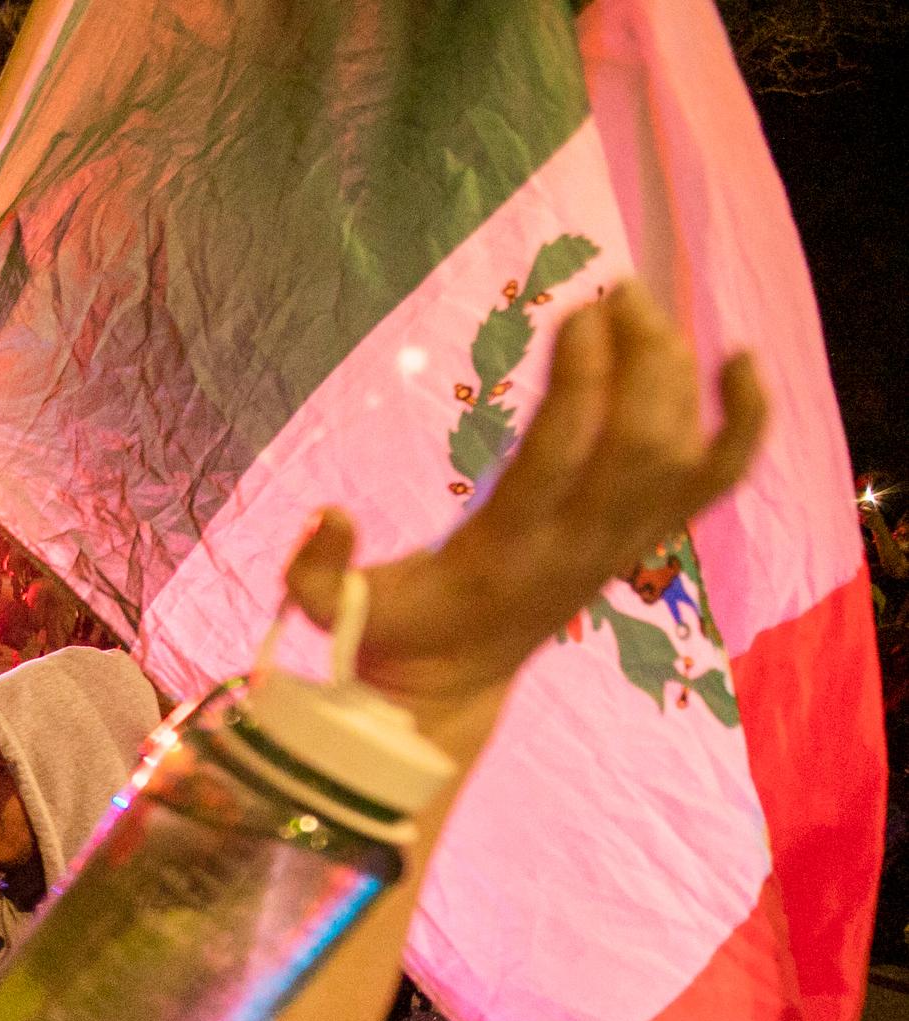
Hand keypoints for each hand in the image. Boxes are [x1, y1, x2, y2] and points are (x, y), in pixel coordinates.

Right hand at [284, 280, 765, 737]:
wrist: (454, 685)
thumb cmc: (395, 633)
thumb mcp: (336, 614)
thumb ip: (317, 572)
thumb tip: (329, 511)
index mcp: (506, 552)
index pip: (563, 457)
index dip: (582, 382)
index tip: (576, 314)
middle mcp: (579, 546)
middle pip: (643, 442)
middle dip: (642, 357)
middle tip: (615, 292)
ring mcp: (620, 545)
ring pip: (681, 451)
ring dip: (674, 370)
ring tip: (638, 308)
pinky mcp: (642, 542)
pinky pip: (716, 480)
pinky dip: (745, 423)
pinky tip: (744, 362)